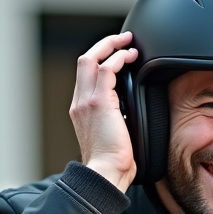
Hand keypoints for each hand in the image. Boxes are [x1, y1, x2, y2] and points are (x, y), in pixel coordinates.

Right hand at [69, 31, 139, 189]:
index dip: (101, 60)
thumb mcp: (114, 136)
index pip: (86, 76)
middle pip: (84, 60)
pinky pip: (106, 70)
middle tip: (123, 39)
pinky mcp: (98, 103)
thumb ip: (118, 119)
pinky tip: (130, 57)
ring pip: (92, 59)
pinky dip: (118, 59)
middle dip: (104, 45)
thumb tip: (132, 112)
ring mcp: (86, 101)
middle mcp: (79, 103)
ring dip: (112, 46)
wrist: (105, 174)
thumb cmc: (112, 164)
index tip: (118, 54)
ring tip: (129, 43)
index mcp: (81, 110)